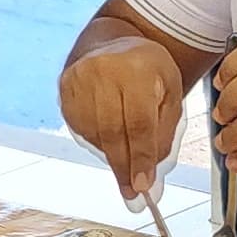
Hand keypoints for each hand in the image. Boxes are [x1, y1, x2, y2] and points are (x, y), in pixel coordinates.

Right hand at [61, 35, 185, 200]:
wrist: (113, 43)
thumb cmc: (147, 69)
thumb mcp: (171, 90)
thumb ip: (165, 129)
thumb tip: (153, 170)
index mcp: (137, 68)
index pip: (139, 122)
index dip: (141, 157)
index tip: (143, 185)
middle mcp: (104, 71)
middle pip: (113, 132)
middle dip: (124, 167)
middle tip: (131, 193)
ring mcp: (80, 79)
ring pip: (96, 134)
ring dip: (112, 155)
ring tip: (126, 162)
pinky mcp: (65, 90)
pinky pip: (82, 129)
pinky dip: (98, 142)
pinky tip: (110, 137)